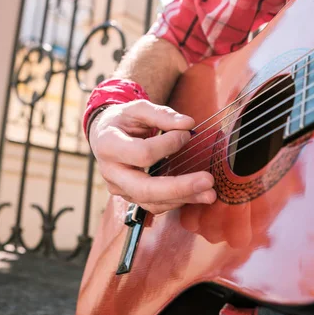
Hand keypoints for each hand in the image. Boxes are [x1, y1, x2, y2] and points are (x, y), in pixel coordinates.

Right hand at [89, 100, 216, 214]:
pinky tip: (196, 195)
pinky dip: (176, 201)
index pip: (142, 153)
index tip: (186, 134)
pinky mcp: (129, 197)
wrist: (104, 135)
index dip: (168, 145)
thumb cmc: (123, 120)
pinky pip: (153, 205)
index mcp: (109, 145)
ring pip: (151, 202)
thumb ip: (163, 114)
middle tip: (208, 181)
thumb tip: (188, 124)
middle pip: (145, 189)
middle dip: (179, 187)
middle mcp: (111, 172)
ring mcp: (119, 188)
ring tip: (209, 193)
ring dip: (183, 199)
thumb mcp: (138, 109)